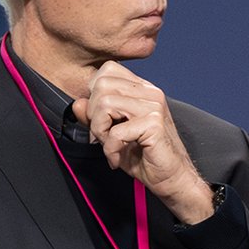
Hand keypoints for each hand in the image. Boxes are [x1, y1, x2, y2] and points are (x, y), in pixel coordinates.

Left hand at [73, 63, 212, 223]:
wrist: (172, 178)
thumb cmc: (145, 157)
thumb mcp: (111, 134)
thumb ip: (94, 116)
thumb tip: (77, 103)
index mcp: (143, 90)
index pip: (108, 70)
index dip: (94, 92)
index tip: (101, 117)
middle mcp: (151, 93)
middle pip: (102, 85)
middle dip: (94, 114)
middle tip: (103, 135)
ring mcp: (154, 106)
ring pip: (105, 104)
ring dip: (100, 130)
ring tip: (110, 145)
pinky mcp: (154, 124)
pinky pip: (116, 131)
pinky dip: (110, 148)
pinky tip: (116, 158)